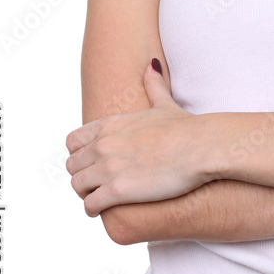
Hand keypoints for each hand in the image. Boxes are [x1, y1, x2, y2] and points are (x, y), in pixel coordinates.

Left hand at [65, 60, 217, 216]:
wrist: (201, 147)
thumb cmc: (187, 128)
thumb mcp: (164, 103)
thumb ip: (153, 85)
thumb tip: (153, 64)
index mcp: (111, 124)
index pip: (73, 141)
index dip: (80, 154)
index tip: (93, 163)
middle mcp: (104, 144)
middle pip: (72, 165)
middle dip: (82, 175)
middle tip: (97, 183)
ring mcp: (108, 167)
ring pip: (77, 185)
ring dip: (86, 193)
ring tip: (100, 197)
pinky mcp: (117, 190)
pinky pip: (90, 204)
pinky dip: (94, 208)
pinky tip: (104, 209)